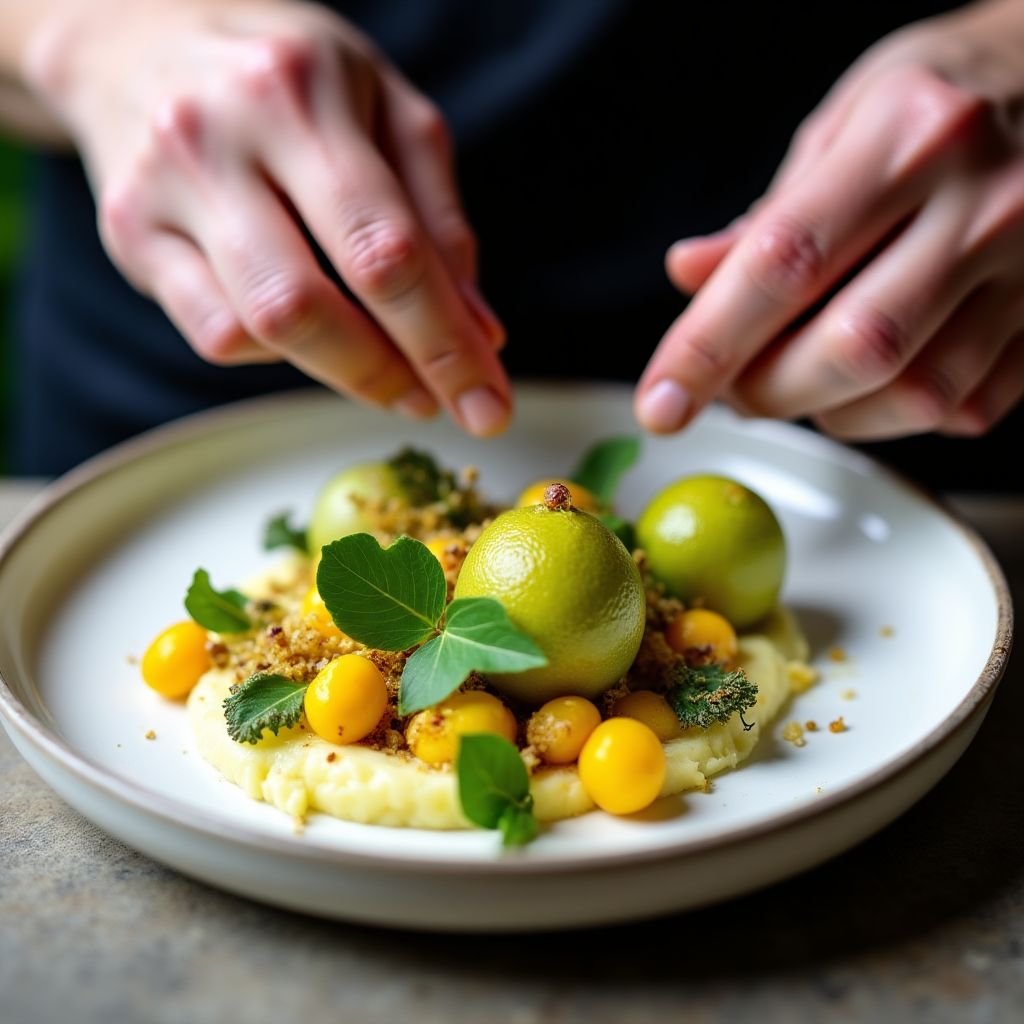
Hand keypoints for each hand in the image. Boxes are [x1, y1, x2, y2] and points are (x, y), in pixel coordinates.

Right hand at [26, 0, 510, 434]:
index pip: (386, 250)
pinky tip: (307, 325)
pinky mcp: (128, 236)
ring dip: (340, 372)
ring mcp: (161, 191)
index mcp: (301, 93)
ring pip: (257, 330)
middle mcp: (217, 138)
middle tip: (436, 402)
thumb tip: (479, 329)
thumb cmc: (290, 78)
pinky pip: (215, 334)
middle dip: (390, 375)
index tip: (486, 408)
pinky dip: (277, 351)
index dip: (444, 344)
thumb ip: (437, 216)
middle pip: (308, 305)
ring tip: (385, 367)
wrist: (139, 39)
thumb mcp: (386, 108)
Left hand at [636, 1, 1023, 439]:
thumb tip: (690, 278)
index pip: (782, 262)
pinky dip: (899, 411)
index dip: (707, 347)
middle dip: (768, 392)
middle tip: (735, 389)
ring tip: (806, 374)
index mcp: (908, 134)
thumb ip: (770, 214)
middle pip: (852, 347)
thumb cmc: (945, 96)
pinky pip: (968, 407)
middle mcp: (981, 202)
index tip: (661, 403)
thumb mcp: (844, 121)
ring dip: (833, 409)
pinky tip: (881, 372)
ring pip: (915, 393)